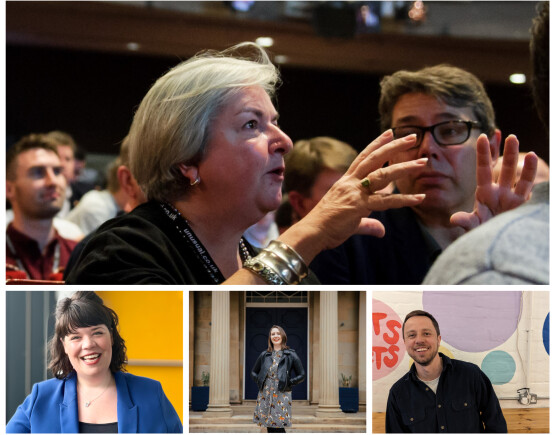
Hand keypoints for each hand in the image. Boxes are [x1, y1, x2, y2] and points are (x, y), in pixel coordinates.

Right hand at [283, 130, 426, 261]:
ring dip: (404, 168)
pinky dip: (404, 199)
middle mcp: (351, 183)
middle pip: (375, 159)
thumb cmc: (326, 226)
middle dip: (394, 146)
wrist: (312, 232)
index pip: (363, 158)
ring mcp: (355, 193)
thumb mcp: (350, 221)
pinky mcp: (359, 206)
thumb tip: (381, 230)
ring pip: (383, 175)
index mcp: (346, 182)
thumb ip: (368, 223)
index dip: (377, 144)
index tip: (389, 133)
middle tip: (412, 137)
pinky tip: (419, 198)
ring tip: (423, 162)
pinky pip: (386, 201)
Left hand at [451, 134, 537, 231]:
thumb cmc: (483, 233)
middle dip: (508, 153)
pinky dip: (530, 175)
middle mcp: (500, 192)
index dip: (484, 154)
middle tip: (511, 136)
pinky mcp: (523, 206)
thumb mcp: (474, 226)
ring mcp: (513, 198)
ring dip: (522, 163)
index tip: (482, 137)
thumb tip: (453, 219)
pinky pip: (528, 188)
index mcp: (484, 193)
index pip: (484, 169)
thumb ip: (465, 220)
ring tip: (527, 151)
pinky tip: (533, 160)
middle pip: (505, 169)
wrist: (496, 244)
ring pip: (519, 176)